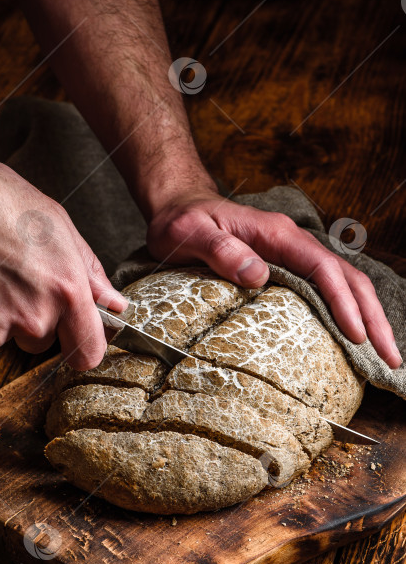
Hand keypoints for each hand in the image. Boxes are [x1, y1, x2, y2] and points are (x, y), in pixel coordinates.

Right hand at [0, 152, 126, 369]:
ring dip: (2, 314)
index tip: (77, 336)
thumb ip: (90, 273)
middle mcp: (32, 316)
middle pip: (42, 342)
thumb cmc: (1, 200)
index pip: (87, 354)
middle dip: (35, 318)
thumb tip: (112, 303)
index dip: (83, 346)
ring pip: (5, 335)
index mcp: (65, 291)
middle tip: (20, 279)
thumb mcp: (60, 227)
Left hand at [147, 190, 401, 368]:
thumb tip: (258, 276)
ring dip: (367, 316)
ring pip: (343, 282)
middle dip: (371, 317)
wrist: (179, 205)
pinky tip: (355, 335)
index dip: (342, 302)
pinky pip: (326, 286)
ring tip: (384, 353)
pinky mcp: (287, 265)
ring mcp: (292, 253)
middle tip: (390, 358)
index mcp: (275, 233)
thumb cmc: (182, 221)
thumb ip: (221, 251)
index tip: (356, 336)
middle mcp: (291, 241)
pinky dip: (348, 310)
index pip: (321, 267)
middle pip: (346, 276)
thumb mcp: (190, 233)